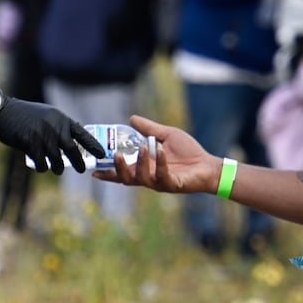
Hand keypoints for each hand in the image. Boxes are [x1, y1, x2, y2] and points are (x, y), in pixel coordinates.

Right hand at [0, 98, 105, 173]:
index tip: (102, 154)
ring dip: (58, 167)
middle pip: (72, 149)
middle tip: (82, 169)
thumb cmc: (26, 114)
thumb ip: (59, 125)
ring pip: (56, 159)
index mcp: (60, 118)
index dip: (93, 145)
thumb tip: (71, 139)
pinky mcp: (30, 143)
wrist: (4, 112)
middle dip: (78, 162)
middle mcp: (54, 126)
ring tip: (58, 170)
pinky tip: (41, 167)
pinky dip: (42, 167)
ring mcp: (42, 135)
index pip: (81, 133)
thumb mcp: (47, 114)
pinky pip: (41, 162)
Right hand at [94, 115, 216, 193]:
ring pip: (142, 178)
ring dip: (140, 163)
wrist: (208, 164)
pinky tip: (161, 150)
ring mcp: (160, 182)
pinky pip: (162, 176)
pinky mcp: (173, 184)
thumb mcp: (165, 135)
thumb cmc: (188, 152)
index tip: (94, 170)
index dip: (108, 173)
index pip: (122, 172)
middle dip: (118, 169)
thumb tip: (131, 118)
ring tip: (143, 147)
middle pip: (127, 179)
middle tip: (114, 156)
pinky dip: (160, 163)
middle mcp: (149, 177)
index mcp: (145, 167)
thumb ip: (148, 129)